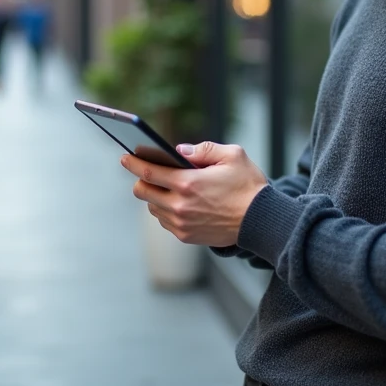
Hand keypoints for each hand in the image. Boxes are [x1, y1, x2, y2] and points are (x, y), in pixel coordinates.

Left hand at [121, 142, 268, 246]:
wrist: (261, 221)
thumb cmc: (248, 186)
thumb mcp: (232, 155)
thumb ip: (203, 149)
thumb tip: (178, 150)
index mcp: (188, 183)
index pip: (149, 171)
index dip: (133, 163)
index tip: (125, 157)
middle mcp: (180, 206)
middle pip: (142, 192)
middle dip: (141, 180)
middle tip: (146, 172)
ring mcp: (181, 224)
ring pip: (152, 208)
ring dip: (154, 196)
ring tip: (165, 187)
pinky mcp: (186, 236)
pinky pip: (164, 221)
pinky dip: (165, 210)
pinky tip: (177, 202)